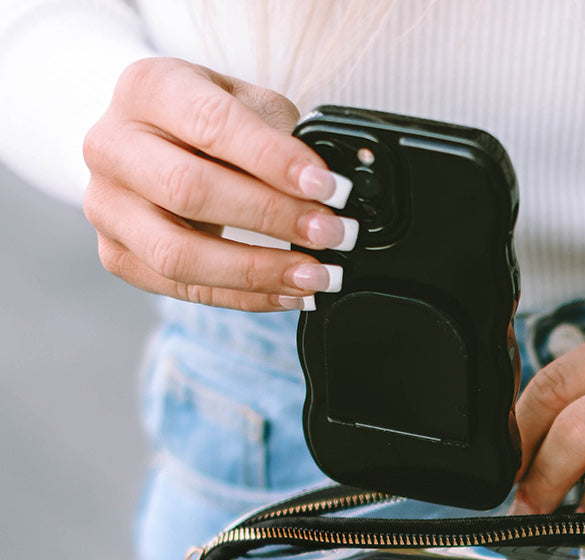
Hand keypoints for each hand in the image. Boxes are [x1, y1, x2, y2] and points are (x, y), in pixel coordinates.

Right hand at [82, 56, 355, 310]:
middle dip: (272, 218)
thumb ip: (278, 136)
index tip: (327, 187)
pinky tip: (290, 294)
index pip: (211, 124)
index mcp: (146, 89)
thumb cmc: (203, 120)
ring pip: (179, 254)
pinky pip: (184, 289)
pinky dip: (245, 297)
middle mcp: (111, 145)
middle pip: (190, 191)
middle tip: (331, 233)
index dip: (273, 160)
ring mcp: (105, 206)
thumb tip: (331, 190)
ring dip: (259, 271)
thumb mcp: (241, 103)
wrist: (147, 143)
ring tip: (317, 276)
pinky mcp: (115, 255)